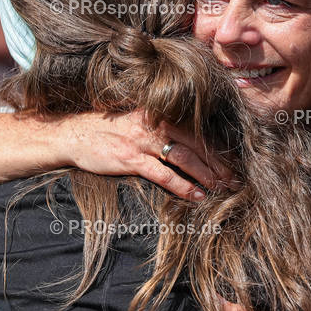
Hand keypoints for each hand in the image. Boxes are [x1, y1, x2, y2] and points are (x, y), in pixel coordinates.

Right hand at [55, 110, 232, 201]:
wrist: (73, 134)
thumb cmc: (108, 130)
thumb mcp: (138, 121)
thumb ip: (162, 128)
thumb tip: (190, 145)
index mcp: (160, 115)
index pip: (198, 132)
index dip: (218, 148)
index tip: (235, 162)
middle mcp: (156, 124)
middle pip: (197, 144)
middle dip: (220, 164)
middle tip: (237, 180)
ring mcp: (144, 141)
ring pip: (185, 158)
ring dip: (208, 175)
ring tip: (223, 189)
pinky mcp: (132, 159)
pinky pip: (164, 174)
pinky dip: (183, 186)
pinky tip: (196, 196)